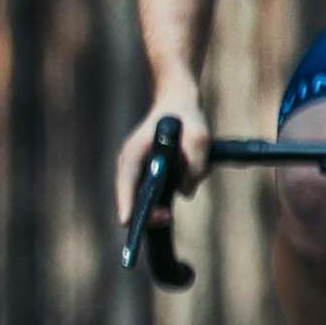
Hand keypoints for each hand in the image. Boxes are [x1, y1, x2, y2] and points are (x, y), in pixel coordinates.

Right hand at [115, 86, 206, 230]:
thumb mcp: (199, 138)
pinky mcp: (147, 174)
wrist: (178, 102)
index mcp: (134, 153)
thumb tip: (186, 192)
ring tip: (171, 209)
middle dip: (146, 211)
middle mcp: (129, 164)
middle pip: (130, 196)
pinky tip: (177, 192)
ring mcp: (136, 170)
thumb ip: (196, 166)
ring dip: (156, 204)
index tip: (127, 222)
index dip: (126, 202)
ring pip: (141, 196)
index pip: (126, 182)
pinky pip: (150, 192)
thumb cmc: (186, 117)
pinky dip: (161, 198)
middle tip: (168, 217)